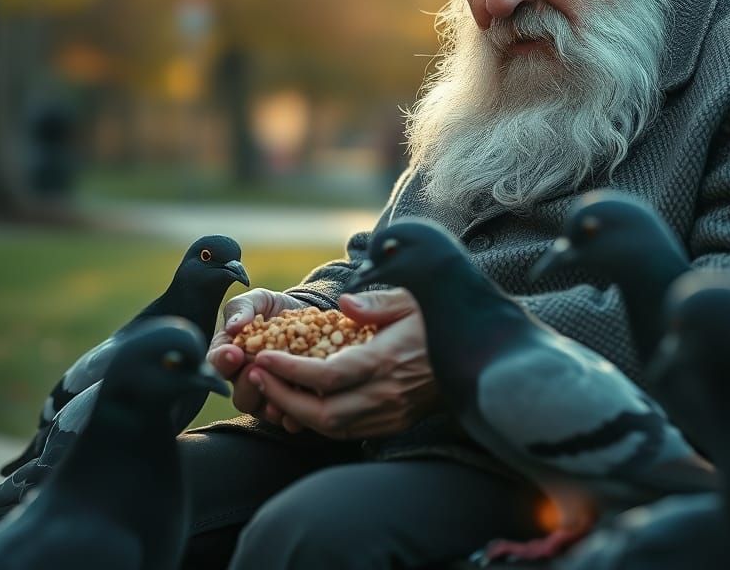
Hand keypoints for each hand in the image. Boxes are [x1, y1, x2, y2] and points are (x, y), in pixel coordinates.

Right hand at [208, 287, 305, 415]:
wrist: (307, 317)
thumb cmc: (273, 309)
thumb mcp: (258, 300)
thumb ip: (242, 308)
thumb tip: (234, 325)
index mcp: (230, 356)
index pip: (217, 364)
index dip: (222, 361)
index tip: (233, 352)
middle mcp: (245, 380)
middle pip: (239, 393)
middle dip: (246, 383)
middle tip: (255, 370)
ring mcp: (267, 395)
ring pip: (261, 409)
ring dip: (268, 403)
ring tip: (278, 393)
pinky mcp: (289, 403)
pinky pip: (287, 417)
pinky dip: (291, 415)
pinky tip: (297, 407)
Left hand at [245, 288, 438, 438]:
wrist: (472, 352)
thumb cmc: (437, 318)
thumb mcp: (411, 298)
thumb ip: (376, 302)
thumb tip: (345, 304)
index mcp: (386, 360)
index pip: (327, 376)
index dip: (289, 371)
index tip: (264, 357)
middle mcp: (386, 394)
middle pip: (322, 413)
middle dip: (283, 397)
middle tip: (257, 375)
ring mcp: (390, 414)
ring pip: (331, 429)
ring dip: (295, 413)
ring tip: (271, 389)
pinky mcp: (393, 424)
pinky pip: (346, 431)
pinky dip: (318, 422)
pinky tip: (302, 402)